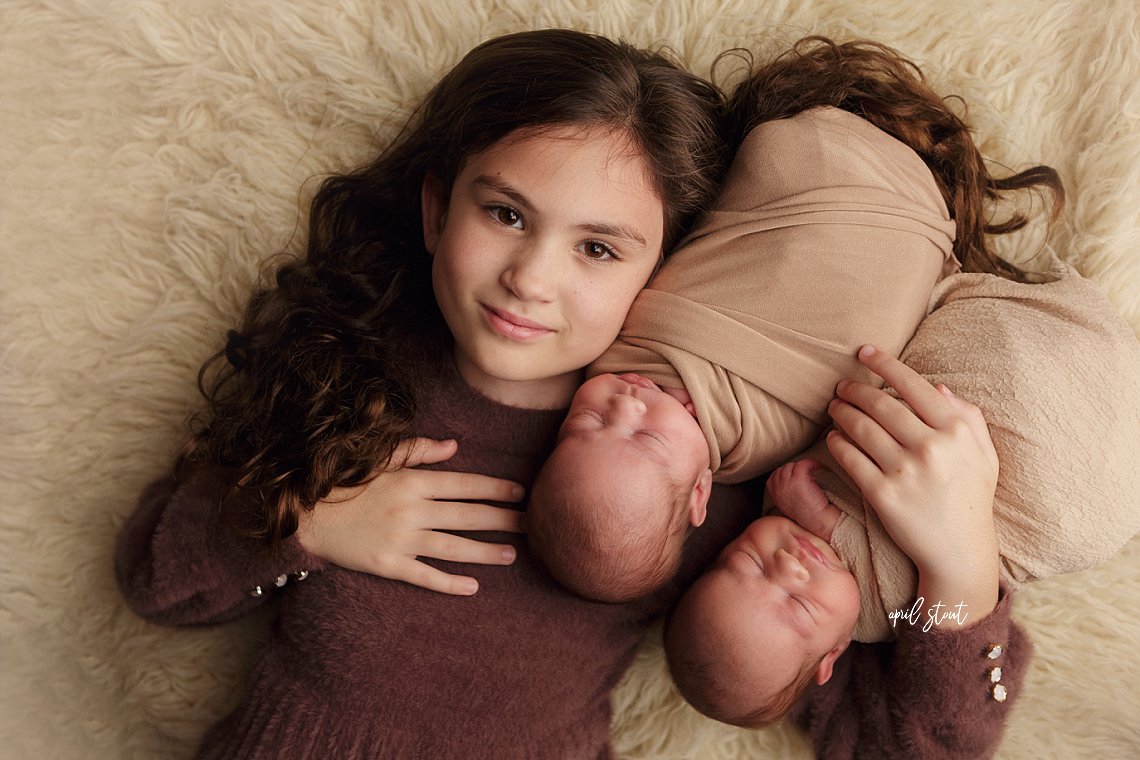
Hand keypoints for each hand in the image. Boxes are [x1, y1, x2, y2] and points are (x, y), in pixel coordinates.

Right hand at [296, 437, 524, 594]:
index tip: (521, 492)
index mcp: (411, 482)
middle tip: (530, 524)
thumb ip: (419, 452)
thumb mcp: (381, 460)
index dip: (495, 488)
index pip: (464, 485)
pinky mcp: (386, 564)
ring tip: (511, 554)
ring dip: (484, 551)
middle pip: (466, 515)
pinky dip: (449, 583)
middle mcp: (410, 510)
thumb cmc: (347, 484)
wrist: (306, 514)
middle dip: (501, 519)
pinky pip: (423, 576)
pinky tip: (473, 586)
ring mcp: (399, 539)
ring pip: (452, 547)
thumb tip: (455, 446)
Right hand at [765, 459, 840, 540]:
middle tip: (807, 474)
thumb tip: (790, 481)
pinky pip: (802, 464)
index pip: (775, 475)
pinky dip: (811, 464)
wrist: (817, 521)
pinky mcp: (798, 479)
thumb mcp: (788, 504)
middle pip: (783, 468)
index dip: (787, 473)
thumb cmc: (807, 515)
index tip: (797, 475)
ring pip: (792, 465)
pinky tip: (817, 467)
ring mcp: (787, 482)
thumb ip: (784, 492)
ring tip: (812, 470)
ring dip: (803, 466)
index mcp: (774, 493)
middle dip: (795, 469)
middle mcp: (778, 487)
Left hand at [825, 346, 998, 614]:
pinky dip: (837, 442)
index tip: (864, 352)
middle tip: (842, 386)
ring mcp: (904, 472)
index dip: (884, 363)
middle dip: (854, 389)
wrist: (960, 552)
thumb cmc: (971, 498)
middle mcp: (930, 448)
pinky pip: (850, 458)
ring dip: (841, 412)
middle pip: (880, 403)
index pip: (913, 385)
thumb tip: (937, 388)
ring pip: (860, 427)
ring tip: (834, 408)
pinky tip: (834, 437)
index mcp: (956, 431)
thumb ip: (967, 417)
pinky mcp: (882, 495)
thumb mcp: (984, 455)